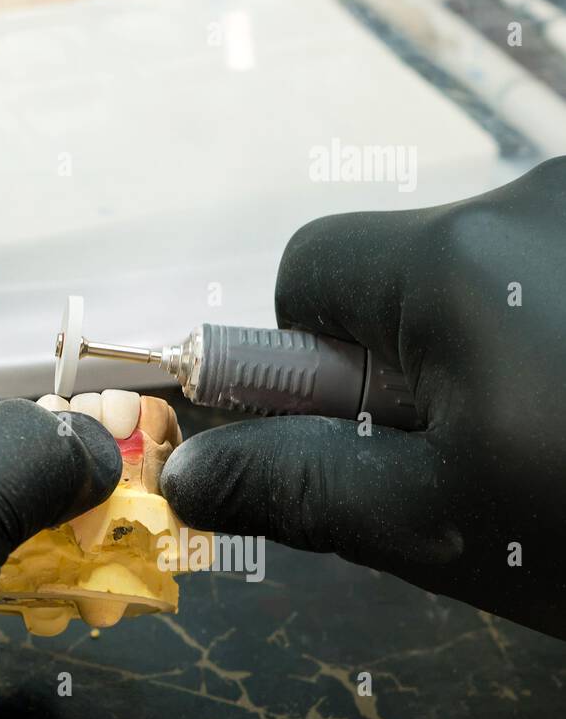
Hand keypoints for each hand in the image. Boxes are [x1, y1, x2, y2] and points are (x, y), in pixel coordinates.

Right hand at [161, 158, 565, 637]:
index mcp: (457, 257)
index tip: (375, 427)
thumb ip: (304, 485)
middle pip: (410, 267)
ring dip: (508, 343)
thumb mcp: (452, 527)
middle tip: (491, 453)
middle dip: (417, 356)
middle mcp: (540, 191)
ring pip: (501, 270)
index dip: (313, 357)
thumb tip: (187, 473)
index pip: (309, 268)